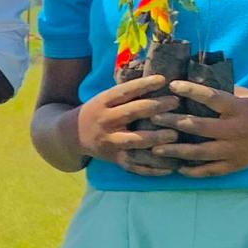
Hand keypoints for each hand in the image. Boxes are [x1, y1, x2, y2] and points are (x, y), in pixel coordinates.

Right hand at [70, 74, 185, 175]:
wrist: (72, 136)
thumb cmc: (97, 112)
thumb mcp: (104, 98)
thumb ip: (127, 93)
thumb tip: (159, 79)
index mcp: (103, 103)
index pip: (124, 91)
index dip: (144, 85)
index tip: (163, 80)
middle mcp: (105, 122)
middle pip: (132, 113)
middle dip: (155, 107)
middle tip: (176, 103)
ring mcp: (110, 142)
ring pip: (134, 141)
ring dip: (155, 139)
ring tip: (175, 135)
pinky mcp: (115, 159)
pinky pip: (135, 165)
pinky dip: (153, 168)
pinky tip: (170, 166)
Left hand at [154, 80, 247, 177]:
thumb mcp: (244, 95)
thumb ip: (221, 91)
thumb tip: (192, 77)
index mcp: (238, 108)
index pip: (211, 97)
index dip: (190, 91)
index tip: (171, 85)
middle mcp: (236, 130)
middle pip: (199, 127)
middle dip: (174, 122)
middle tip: (154, 117)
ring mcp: (235, 150)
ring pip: (200, 153)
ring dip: (176, 151)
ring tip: (156, 149)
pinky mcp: (235, 166)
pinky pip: (210, 171)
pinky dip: (192, 170)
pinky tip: (177, 167)